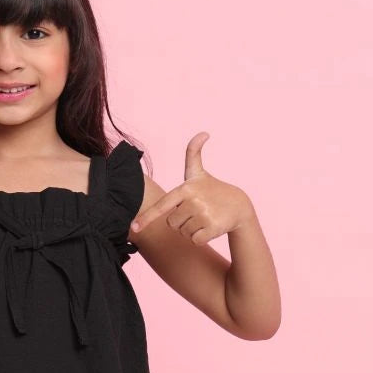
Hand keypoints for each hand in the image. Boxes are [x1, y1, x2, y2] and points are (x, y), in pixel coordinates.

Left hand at [130, 133, 255, 244]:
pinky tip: (209, 227)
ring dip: (191, 229)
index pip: (162, 205)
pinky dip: (200, 237)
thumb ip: (193, 153)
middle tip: (195, 211)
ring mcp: (203, 215)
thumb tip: (203, 132)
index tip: (134, 227)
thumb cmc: (212, 189)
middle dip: (181, 221)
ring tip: (203, 218)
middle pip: (172, 223)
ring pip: (183, 233)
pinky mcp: (212, 228)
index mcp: (186, 188)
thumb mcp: (199, 172)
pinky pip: (194, 240)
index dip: (147, 217)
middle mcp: (193, 201)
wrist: (238, 205)